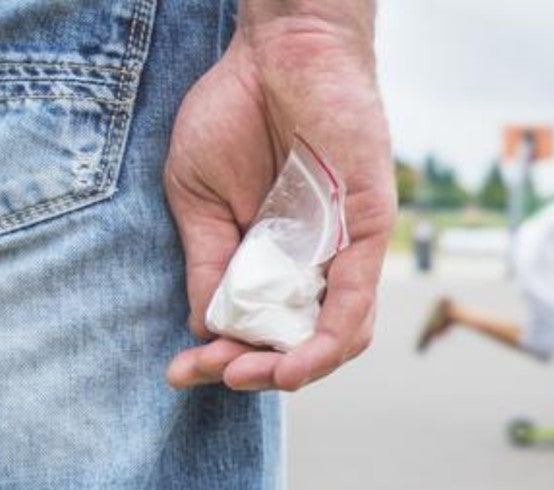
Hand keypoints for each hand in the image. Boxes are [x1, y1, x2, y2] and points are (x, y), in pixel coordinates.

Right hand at [164, 12, 394, 390]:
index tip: (184, 370)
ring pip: (337, 337)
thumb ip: (208, 264)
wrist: (278, 50)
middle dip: (253, 372)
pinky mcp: (369, 230)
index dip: (224, 359)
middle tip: (213, 373)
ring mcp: (345, 251)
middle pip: (300, 345)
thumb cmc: (236, 113)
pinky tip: (294, 363)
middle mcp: (314, 265)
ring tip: (249, 375)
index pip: (262, 332)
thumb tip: (206, 330)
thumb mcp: (201, 200)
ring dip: (294, 368)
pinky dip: (329, 338)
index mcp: (272, 261)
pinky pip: (358, 298)